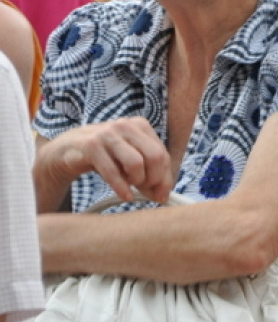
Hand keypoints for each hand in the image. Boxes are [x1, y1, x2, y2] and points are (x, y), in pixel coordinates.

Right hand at [36, 118, 172, 205]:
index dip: (165, 178)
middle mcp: (126, 126)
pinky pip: (112, 171)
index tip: (163, 195)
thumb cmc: (105, 155)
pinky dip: (121, 187)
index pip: (162, 154)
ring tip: (131, 187)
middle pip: (155, 156)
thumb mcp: (129, 158)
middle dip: (154, 179)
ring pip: (136, 163)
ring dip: (137, 181)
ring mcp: (108, 134)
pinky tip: (125, 195)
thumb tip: (164, 194)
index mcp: (140, 126)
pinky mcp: (90, 146)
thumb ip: (149, 172)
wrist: (68, 149)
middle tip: (146, 190)